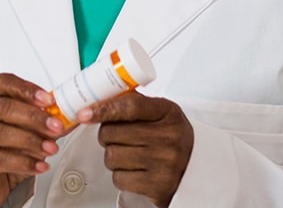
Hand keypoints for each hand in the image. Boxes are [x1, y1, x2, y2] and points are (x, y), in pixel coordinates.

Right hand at [0, 73, 64, 207]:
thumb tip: (73, 116)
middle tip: (55, 126)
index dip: (26, 89)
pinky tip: (39, 165)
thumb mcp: (27, 132)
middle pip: (3, 108)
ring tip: (50, 148)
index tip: (48, 99)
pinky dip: (24, 162)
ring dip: (30, 139)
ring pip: (0, 132)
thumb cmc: (5, 152)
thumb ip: (46, 123)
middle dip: (34, 116)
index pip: (3, 83)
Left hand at [77, 90, 194, 207]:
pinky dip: (121, 175)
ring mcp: (165, 162)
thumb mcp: (161, 113)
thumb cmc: (172, 137)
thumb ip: (135, 102)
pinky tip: (134, 170)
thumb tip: (100, 96)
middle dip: (107, 136)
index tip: (85, 113)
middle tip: (116, 137)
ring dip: (113, 156)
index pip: (130, 106)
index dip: (103, 109)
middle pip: (113, 133)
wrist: (196, 167)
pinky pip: (119, 179)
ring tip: (128, 154)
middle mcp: (169, 137)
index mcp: (168, 113)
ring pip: (112, 156)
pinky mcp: (158, 186)